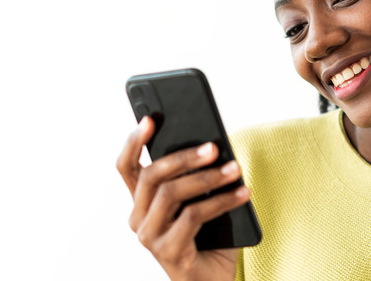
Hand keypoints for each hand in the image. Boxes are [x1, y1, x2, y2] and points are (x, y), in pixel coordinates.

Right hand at [117, 116, 249, 279]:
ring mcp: (150, 237)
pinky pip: (193, 216)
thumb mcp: (201, 202)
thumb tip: (214, 146)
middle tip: (214, 147)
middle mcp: (138, 219)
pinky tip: (243, 193)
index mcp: (142, 203)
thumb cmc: (209, 238)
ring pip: (171, 193)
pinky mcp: (169, 251)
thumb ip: (198, 178)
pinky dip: (222, 201)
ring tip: (235, 169)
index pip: (127, 167)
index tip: (150, 119)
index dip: (134, 142)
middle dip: (184, 157)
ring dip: (207, 177)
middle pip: (152, 175)